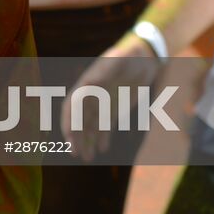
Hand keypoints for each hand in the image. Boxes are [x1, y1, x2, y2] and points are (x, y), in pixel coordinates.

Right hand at [62, 34, 160, 159]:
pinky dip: (103, 137)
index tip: (69, 136)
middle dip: (75, 137)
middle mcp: (91, 95)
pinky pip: (105, 126)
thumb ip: (105, 70)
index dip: (69, 121)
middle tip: (75, 153)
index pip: (72, 106)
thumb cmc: (129, 55)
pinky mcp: (114, 109)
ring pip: (91, 126)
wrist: (144, 57)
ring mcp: (102, 103)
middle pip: (79, 119)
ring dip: (87, 141)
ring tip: (87, 158)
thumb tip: (90, 83)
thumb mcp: (118, 60)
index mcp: (87, 84)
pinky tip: (102, 149)